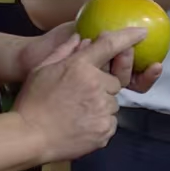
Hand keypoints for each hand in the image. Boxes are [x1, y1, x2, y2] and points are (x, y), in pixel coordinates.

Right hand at [15, 29, 156, 161]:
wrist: (28, 137)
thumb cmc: (32, 102)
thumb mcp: (42, 69)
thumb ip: (64, 51)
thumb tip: (81, 38)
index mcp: (80, 67)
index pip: (110, 45)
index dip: (128, 36)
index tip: (141, 32)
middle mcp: (96, 85)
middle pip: (113, 81)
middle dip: (101, 86)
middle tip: (79, 95)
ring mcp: (102, 109)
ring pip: (112, 103)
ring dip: (100, 105)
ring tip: (76, 112)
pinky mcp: (105, 130)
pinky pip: (110, 121)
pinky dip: (99, 122)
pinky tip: (80, 124)